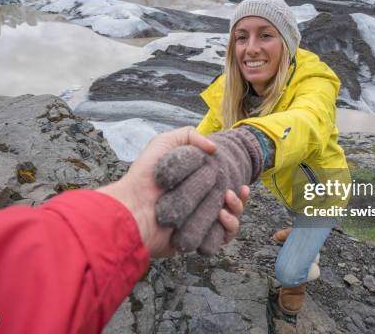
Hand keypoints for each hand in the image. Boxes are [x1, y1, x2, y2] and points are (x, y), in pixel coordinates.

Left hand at [96, 126, 247, 257]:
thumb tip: (214, 148)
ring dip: (236, 211)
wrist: (134, 208)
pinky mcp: (194, 239)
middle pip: (228, 206)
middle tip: (235, 192)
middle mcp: (195, 205)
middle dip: (238, 200)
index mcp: (192, 186)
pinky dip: (228, 228)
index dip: (234, 185)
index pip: (220, 187)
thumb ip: (190, 136)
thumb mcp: (164, 142)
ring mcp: (195, 224)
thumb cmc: (146, 176)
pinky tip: (223, 215)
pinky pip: (220, 238)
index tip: (240, 182)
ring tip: (227, 200)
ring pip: (229, 223)